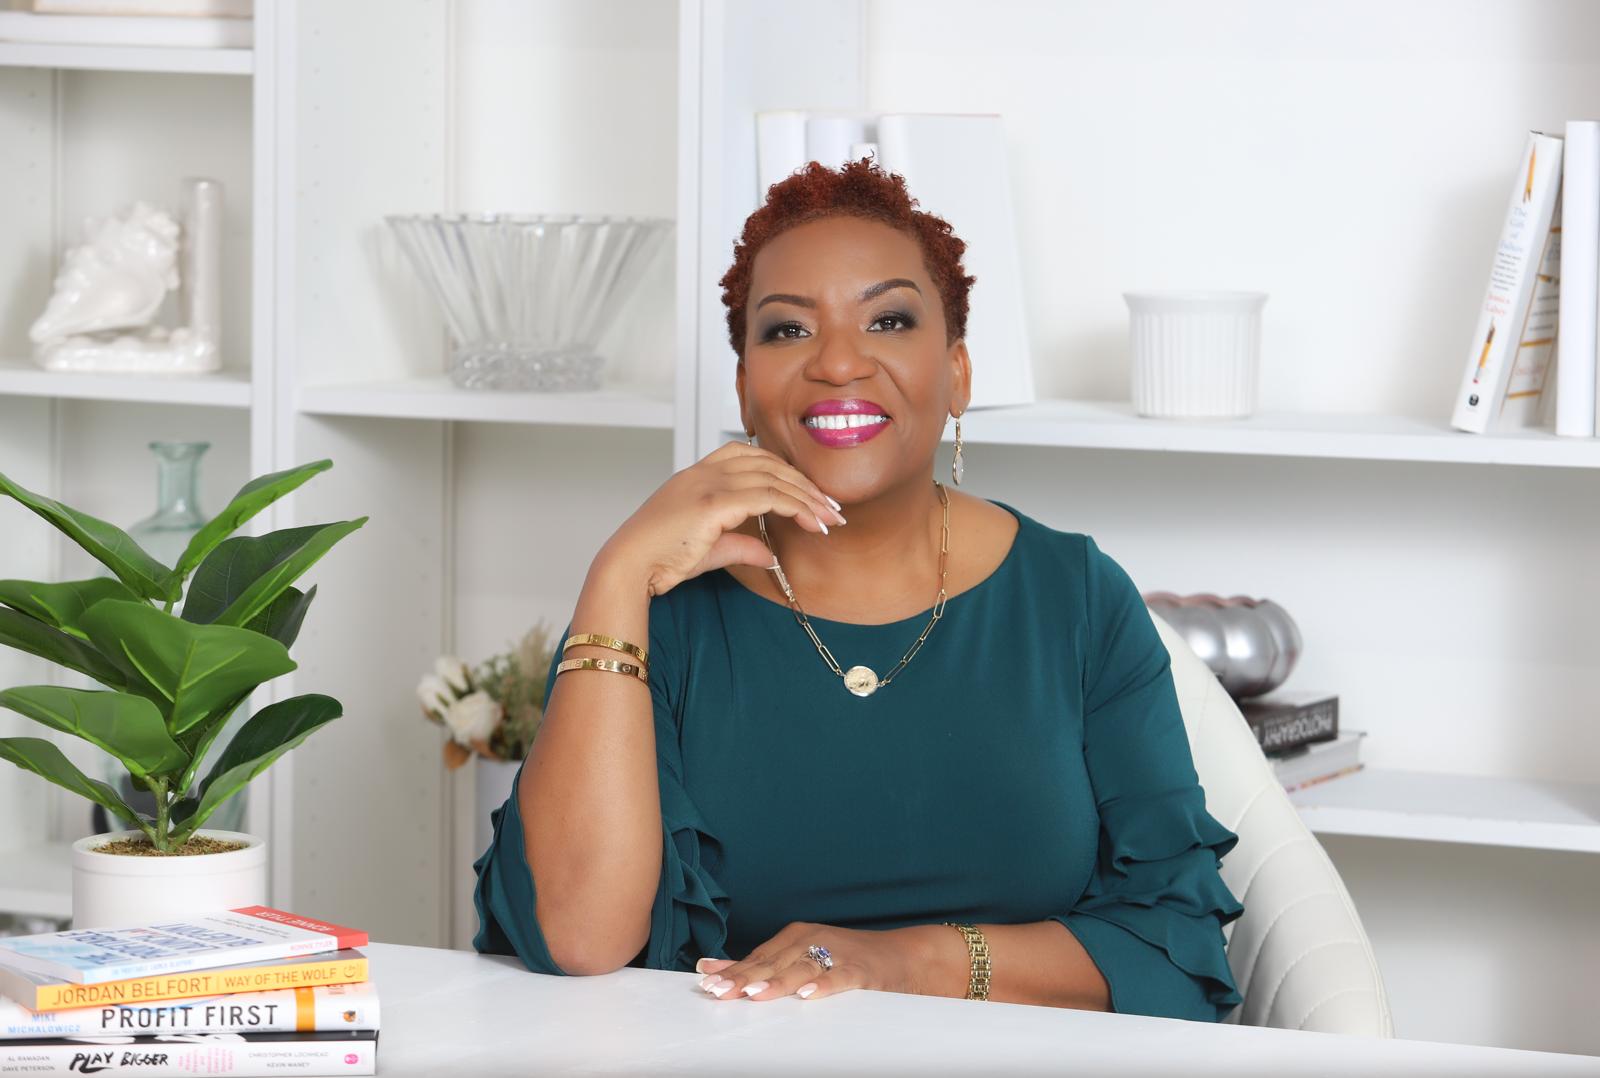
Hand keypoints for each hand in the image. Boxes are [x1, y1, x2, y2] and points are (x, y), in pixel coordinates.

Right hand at [597, 441, 847, 597]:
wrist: (628, 565)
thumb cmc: (658, 558)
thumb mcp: (708, 549)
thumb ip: (741, 546)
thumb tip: (769, 555)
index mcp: (697, 475)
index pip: (748, 455)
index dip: (782, 470)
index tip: (806, 493)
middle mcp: (704, 472)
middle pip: (769, 464)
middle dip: (805, 485)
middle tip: (831, 508)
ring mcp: (709, 483)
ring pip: (774, 478)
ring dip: (807, 498)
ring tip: (829, 518)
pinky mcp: (714, 501)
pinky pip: (769, 497)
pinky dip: (795, 508)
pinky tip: (811, 524)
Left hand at [692, 921, 934, 1002]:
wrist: (903, 956)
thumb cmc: (846, 960)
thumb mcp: (801, 958)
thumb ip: (761, 965)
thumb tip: (712, 969)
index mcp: (796, 937)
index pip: (758, 956)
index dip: (732, 969)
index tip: (706, 982)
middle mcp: (813, 939)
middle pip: (774, 961)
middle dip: (745, 976)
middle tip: (719, 991)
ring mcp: (838, 952)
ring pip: (802, 968)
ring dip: (777, 981)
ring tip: (754, 994)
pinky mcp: (861, 969)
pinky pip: (840, 978)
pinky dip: (823, 986)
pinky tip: (807, 996)